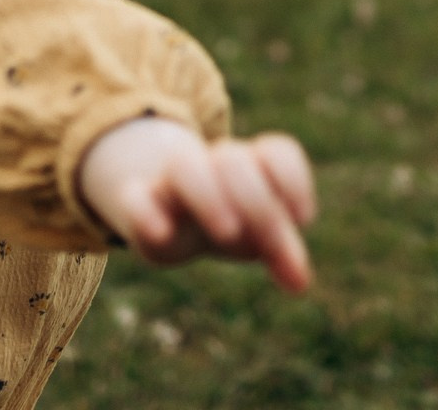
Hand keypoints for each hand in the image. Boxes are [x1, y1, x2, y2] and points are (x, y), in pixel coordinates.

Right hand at [76, 118, 317, 292]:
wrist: (167, 218)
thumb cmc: (226, 224)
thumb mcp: (257, 237)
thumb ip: (282, 254)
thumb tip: (300, 283)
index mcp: (250, 168)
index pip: (276, 152)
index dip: (294, 180)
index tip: (303, 219)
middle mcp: (211, 166)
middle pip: (233, 160)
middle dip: (256, 202)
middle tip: (270, 244)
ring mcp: (172, 182)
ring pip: (186, 167)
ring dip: (210, 198)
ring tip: (229, 232)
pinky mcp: (137, 203)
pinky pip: (134, 198)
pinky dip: (148, 214)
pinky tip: (164, 234)